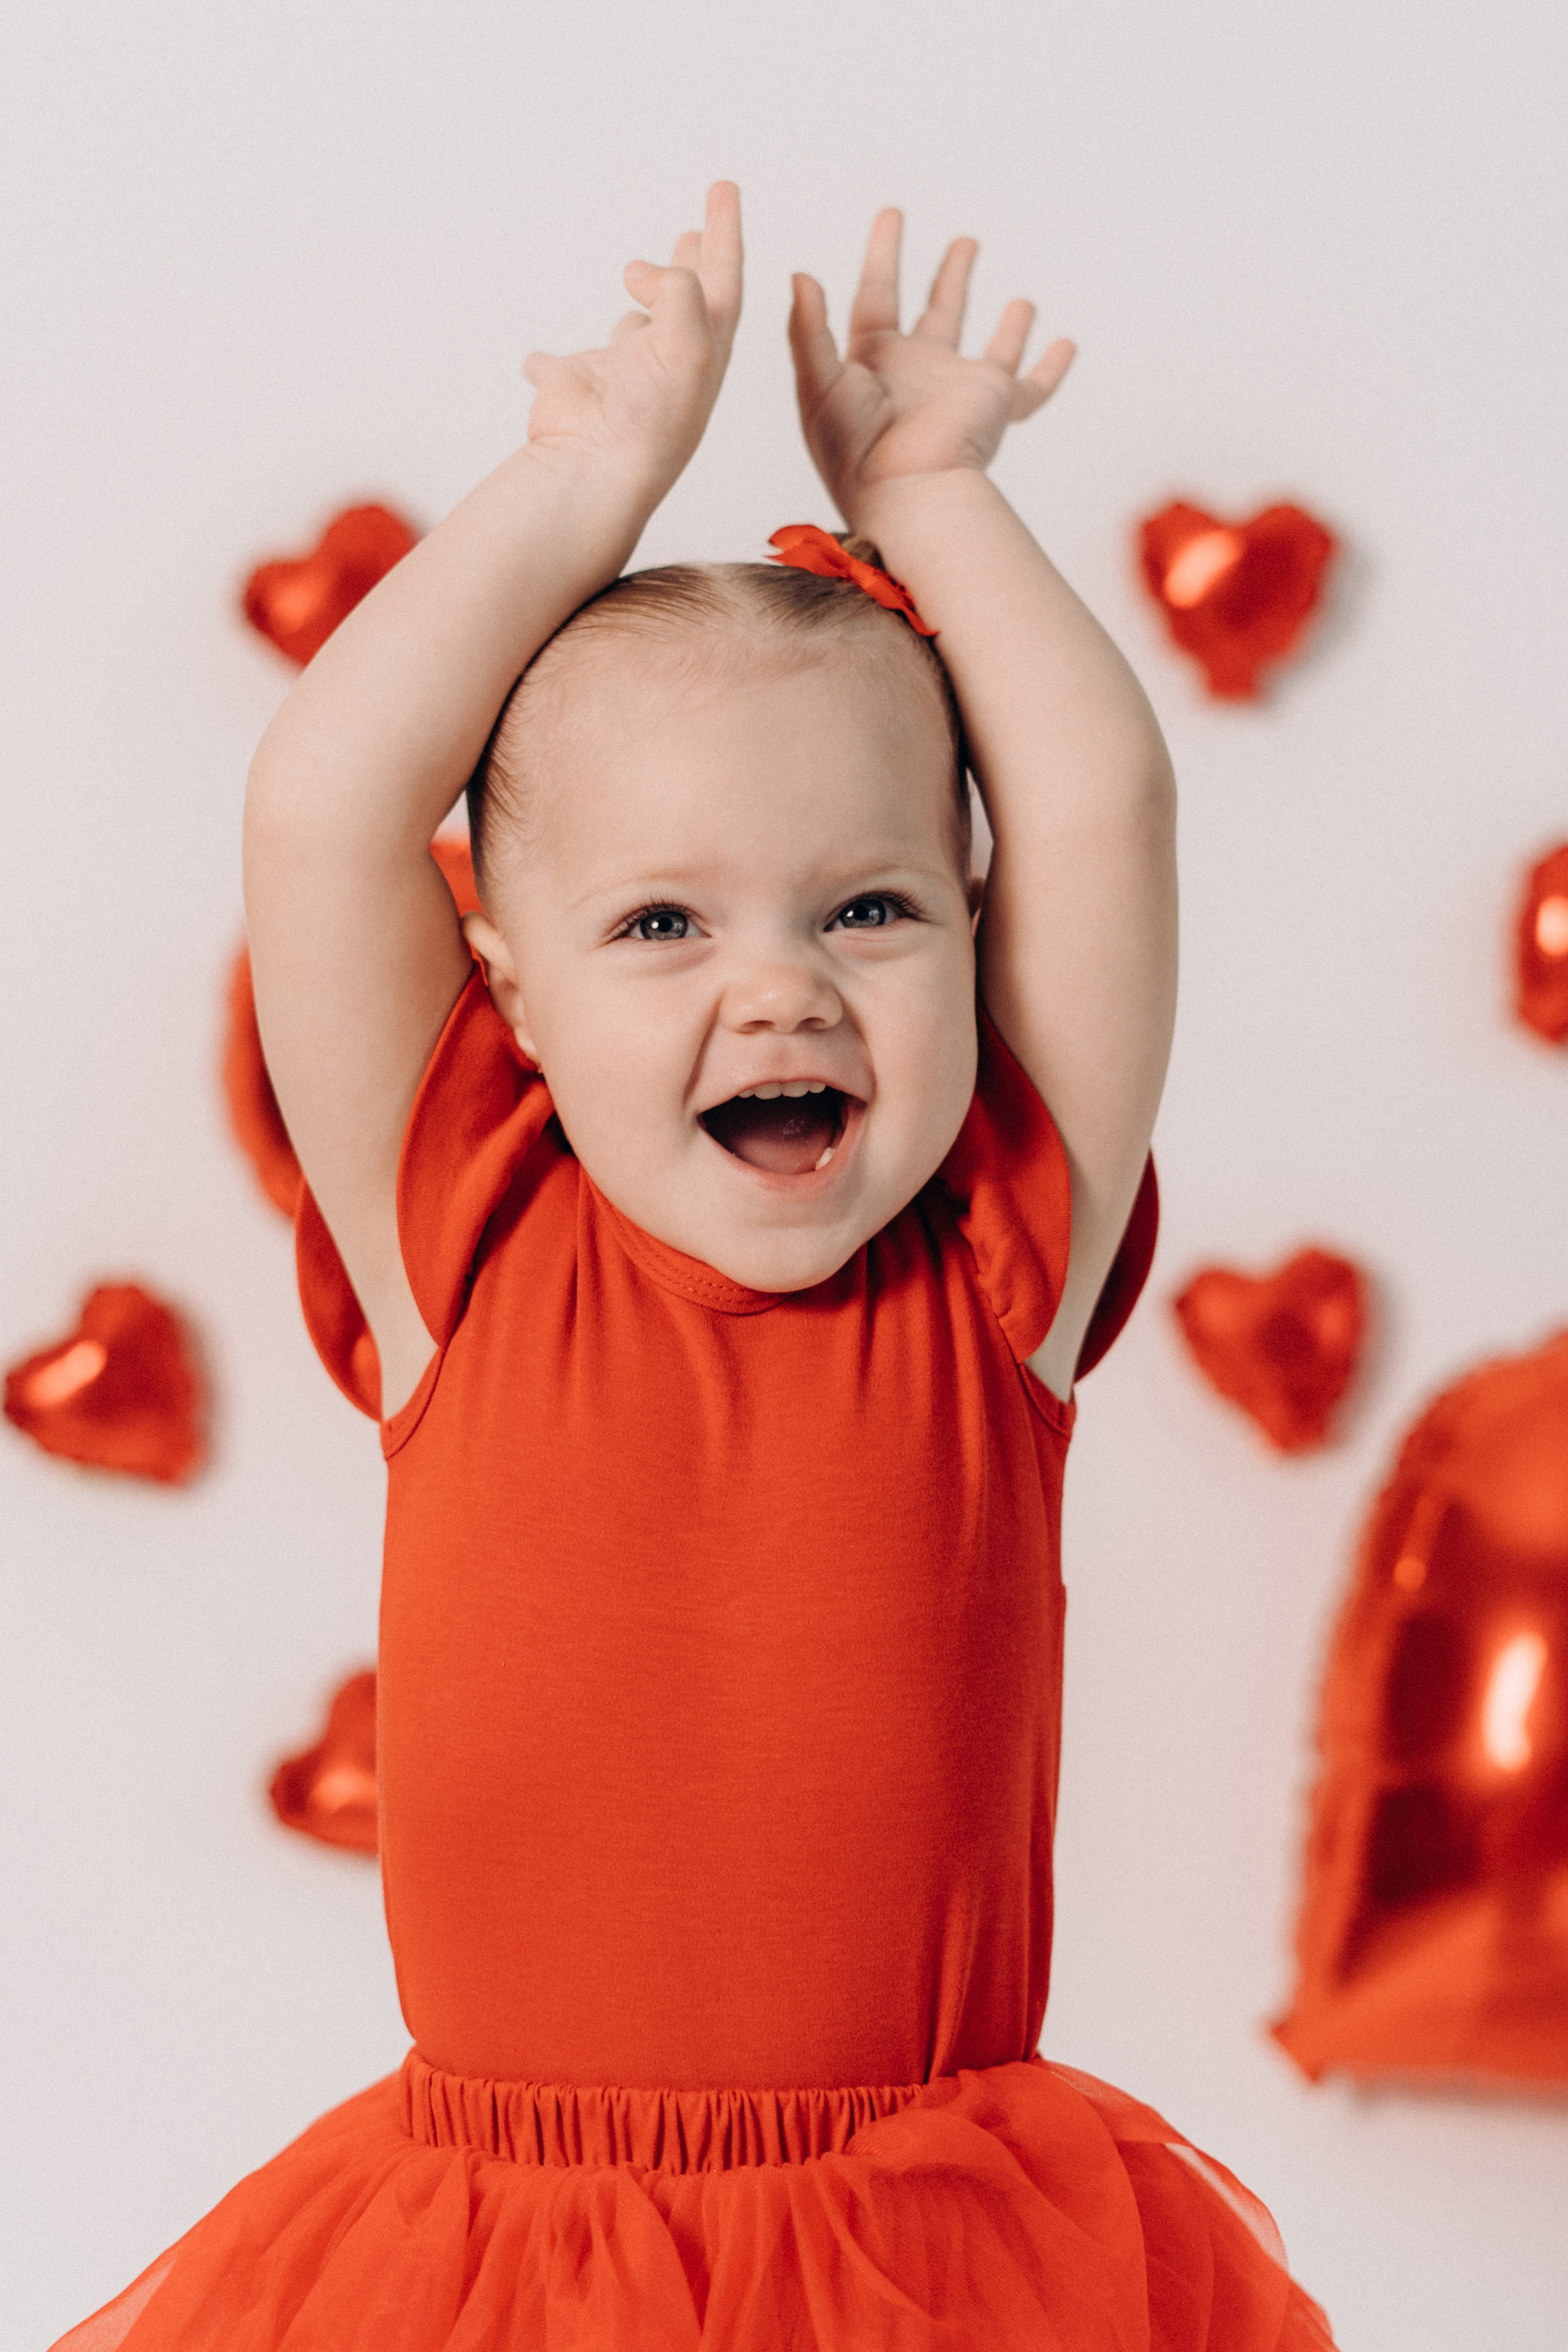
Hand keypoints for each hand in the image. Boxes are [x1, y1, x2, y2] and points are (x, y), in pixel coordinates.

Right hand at [523, 182, 741, 503]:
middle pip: (688, 301)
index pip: (721, 278)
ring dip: (640, 300)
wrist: (596, 474)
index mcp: (702, 350)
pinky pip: (558, 368)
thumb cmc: (650, 419)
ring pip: (634, 330)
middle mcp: (666, 362)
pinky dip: (546, 363)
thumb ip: (677, 291)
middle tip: (695, 229)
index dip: (725, 231)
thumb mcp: (688, 343)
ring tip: (637, 272)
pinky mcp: (575, 387)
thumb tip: (638, 272)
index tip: (724, 188)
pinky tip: (535, 363)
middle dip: (695, 262)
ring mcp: (620, 376)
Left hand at [788, 210, 1072, 527]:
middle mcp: (919, 375)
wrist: (902, 490)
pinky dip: (1050, 369)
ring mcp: (958, 391)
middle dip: (951, 275)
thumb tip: (801, 276)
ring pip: (990, 347)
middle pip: (938, 313)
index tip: (892, 214)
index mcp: (873, 365)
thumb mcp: (817, 382)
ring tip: (1023, 302)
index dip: (883, 253)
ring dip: (1008, 325)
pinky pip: (1031, 388)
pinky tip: (1066, 345)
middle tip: (966, 241)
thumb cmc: (853, 449)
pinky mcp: (994, 407)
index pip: (878, 294)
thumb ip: (807, 330)